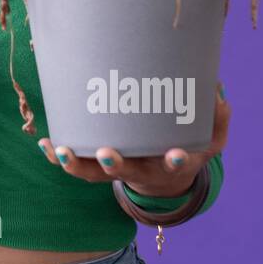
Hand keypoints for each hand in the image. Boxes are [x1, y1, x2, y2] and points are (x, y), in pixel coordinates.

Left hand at [38, 80, 230, 197]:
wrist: (163, 175)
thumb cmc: (185, 145)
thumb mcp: (209, 137)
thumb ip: (216, 116)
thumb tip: (217, 87)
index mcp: (169, 163)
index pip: (174, 164)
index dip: (174, 161)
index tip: (174, 154)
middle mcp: (141, 169)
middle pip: (127, 172)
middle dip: (116, 164)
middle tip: (109, 153)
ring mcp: (117, 168)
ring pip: (94, 174)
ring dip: (77, 164)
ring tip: (62, 150)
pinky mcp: (98, 165)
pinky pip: (76, 164)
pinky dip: (59, 157)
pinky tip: (45, 143)